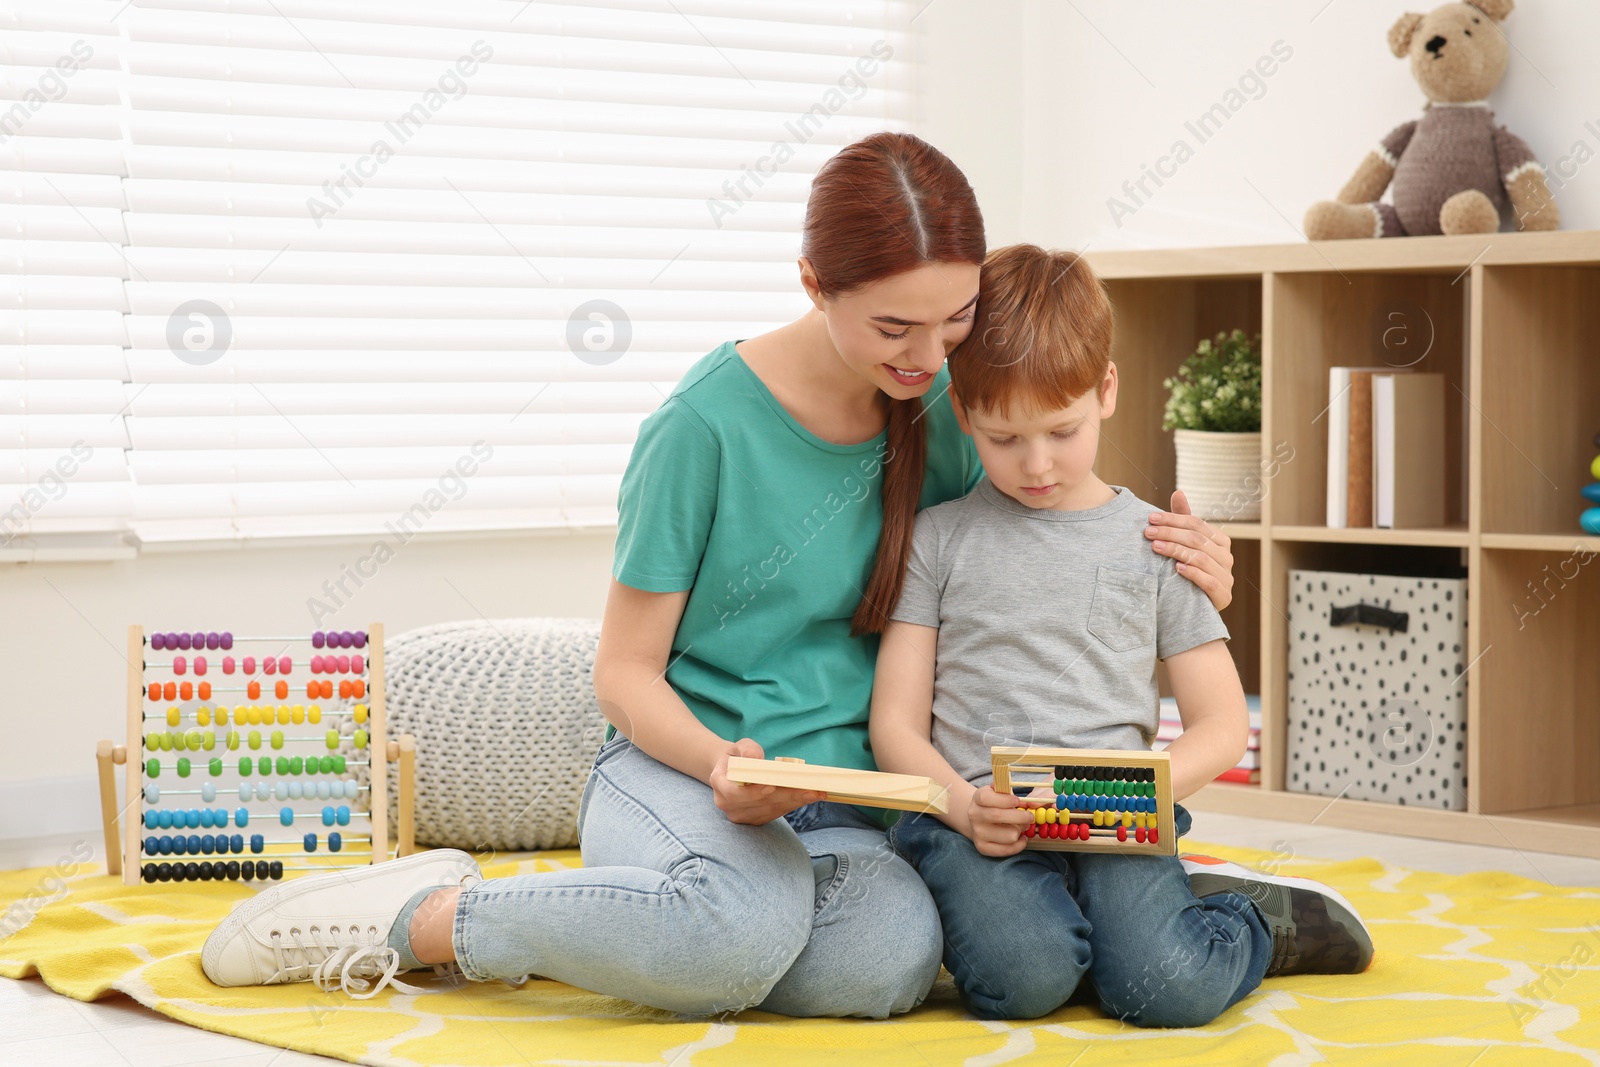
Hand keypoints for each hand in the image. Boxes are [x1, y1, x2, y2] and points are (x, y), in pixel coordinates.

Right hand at [709, 738, 825, 825]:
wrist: (732, 771)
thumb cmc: (738, 756)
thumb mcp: (740, 746)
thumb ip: (748, 750)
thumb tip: (755, 758)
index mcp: (719, 784)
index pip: (734, 794)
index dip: (753, 792)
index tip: (771, 786)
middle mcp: (727, 804)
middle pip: (760, 803)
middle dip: (787, 795)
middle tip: (811, 789)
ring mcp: (741, 815)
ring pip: (771, 809)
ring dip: (795, 801)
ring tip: (816, 792)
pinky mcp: (755, 819)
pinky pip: (776, 813)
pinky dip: (793, 804)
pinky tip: (809, 796)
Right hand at [967, 784, 1034, 856]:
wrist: (981, 819)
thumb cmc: (997, 803)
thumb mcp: (1002, 792)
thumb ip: (1015, 794)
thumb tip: (1033, 803)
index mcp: (978, 798)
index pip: (987, 798)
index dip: (1005, 800)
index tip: (1018, 801)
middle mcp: (974, 815)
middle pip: (999, 816)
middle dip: (1021, 817)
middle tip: (1030, 817)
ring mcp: (978, 833)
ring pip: (1009, 835)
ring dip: (1020, 831)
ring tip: (1021, 826)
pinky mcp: (983, 848)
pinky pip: (1007, 849)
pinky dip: (1020, 844)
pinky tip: (1021, 837)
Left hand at [1147, 490, 1234, 610]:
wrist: (1197, 606)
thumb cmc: (1191, 569)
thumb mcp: (1187, 544)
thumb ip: (1184, 520)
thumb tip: (1178, 492)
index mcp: (1220, 541)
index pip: (1197, 524)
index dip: (1173, 519)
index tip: (1151, 518)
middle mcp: (1226, 557)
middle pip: (1197, 539)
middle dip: (1170, 534)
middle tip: (1148, 532)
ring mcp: (1227, 577)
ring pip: (1201, 558)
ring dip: (1176, 551)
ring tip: (1155, 547)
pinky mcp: (1223, 595)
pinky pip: (1209, 581)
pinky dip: (1193, 574)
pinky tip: (1176, 569)